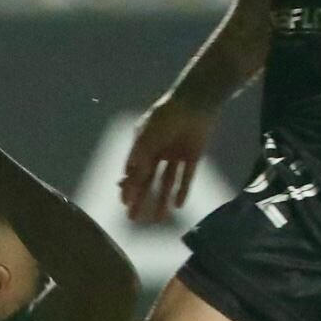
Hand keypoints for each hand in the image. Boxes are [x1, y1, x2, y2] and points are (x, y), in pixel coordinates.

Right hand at [120, 93, 218, 223]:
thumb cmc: (167, 116)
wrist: (196, 103)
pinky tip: (178, 205)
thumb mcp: (148, 135)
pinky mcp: (192, 157)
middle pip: (147, 180)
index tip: (124, 203)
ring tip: (158, 218)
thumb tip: (128, 175)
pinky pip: (186, 177)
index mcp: (143, 145)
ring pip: (166, 182)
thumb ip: (140, 155)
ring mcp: (175, 155)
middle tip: (134, 217)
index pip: (133, 170)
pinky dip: (182, 190)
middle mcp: (157, 151)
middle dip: (141, 198)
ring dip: (161, 199)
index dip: (128, 187)